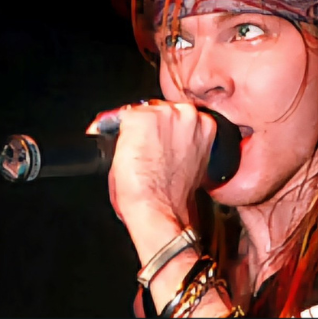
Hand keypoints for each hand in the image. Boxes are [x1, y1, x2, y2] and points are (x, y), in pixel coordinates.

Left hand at [108, 100, 214, 227]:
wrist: (160, 209)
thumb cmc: (174, 197)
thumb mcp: (189, 164)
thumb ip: (181, 145)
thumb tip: (164, 142)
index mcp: (205, 126)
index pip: (179, 116)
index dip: (165, 131)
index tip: (158, 142)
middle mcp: (188, 115)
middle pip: (162, 110)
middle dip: (152, 128)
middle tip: (144, 150)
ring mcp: (164, 113)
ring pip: (143, 110)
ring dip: (134, 127)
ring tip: (132, 152)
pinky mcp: (139, 117)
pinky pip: (120, 116)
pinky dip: (112, 128)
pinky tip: (118, 149)